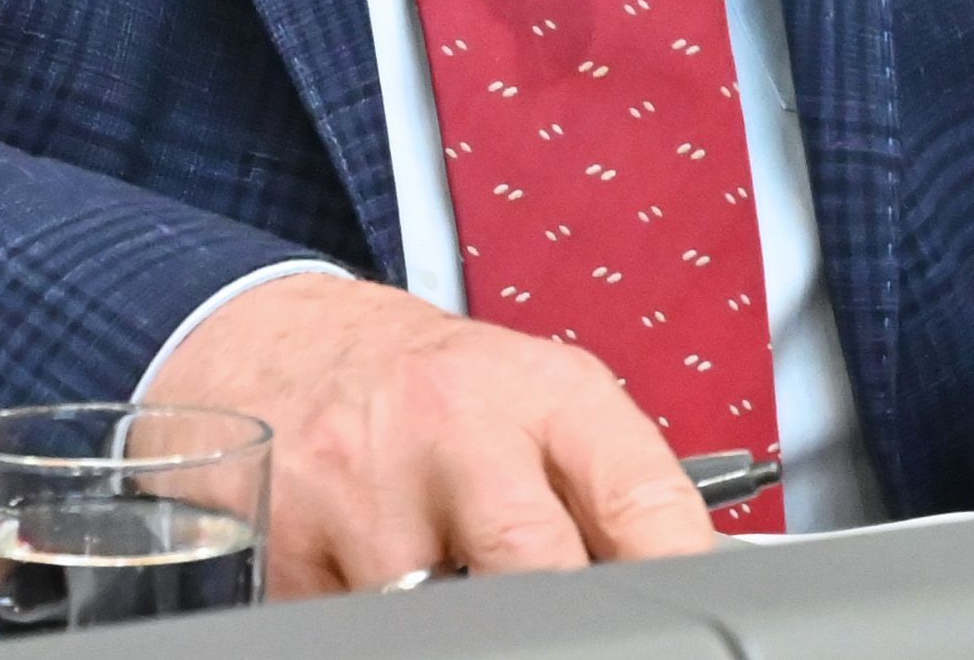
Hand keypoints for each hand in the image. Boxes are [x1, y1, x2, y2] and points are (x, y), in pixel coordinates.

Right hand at [143, 269, 720, 593]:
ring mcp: (363, 488)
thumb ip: (609, 489)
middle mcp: (451, 427)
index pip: (641, 501)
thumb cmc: (433, 387)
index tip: (678, 611)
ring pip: (440, 620)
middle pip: (536, 575)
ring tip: (446, 570)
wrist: (283, 344)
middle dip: (552, 611)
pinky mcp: (292, 546)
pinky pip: (359, 629)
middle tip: (554, 611)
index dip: (676, 571)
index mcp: (539, 391)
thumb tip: (691, 581)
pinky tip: (374, 569)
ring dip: (452, 615)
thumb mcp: (537, 401)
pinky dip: (379, 619)